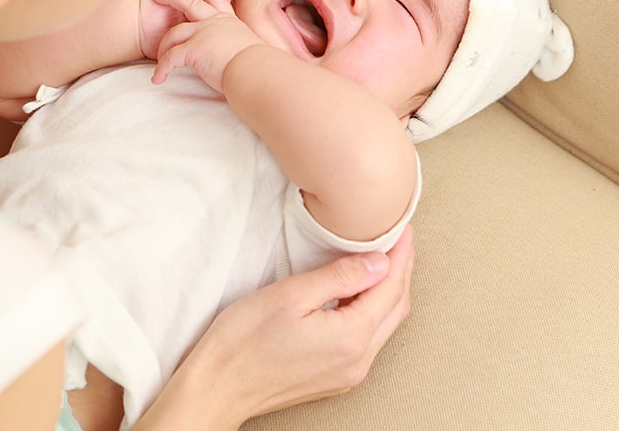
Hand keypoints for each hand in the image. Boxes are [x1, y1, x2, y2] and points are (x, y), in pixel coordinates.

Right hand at [137, 0, 234, 59]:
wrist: (139, 31)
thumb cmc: (160, 45)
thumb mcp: (190, 51)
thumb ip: (203, 51)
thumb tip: (223, 63)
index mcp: (200, 19)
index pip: (222, 12)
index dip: (231, 15)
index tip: (236, 24)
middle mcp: (195, 3)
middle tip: (232, 8)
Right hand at [139, 228, 415, 429]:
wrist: (216, 389)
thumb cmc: (243, 342)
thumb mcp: (291, 295)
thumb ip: (340, 276)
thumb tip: (379, 262)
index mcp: (351, 338)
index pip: (391, 287)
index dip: (400, 255)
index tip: (401, 229)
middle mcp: (358, 361)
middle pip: (396, 308)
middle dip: (401, 271)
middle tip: (398, 239)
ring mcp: (348, 374)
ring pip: (385, 324)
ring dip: (388, 291)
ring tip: (382, 259)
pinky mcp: (335, 378)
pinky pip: (369, 339)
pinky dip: (372, 311)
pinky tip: (359, 293)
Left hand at [149, 0, 262, 89]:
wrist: (256, 71)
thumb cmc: (257, 65)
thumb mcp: (249, 46)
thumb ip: (238, 45)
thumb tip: (240, 57)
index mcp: (229, 21)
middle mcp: (214, 22)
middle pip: (189, 3)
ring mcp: (202, 33)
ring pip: (174, 33)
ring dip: (163, 47)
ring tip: (158, 59)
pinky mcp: (193, 48)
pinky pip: (170, 57)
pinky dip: (162, 69)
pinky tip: (159, 78)